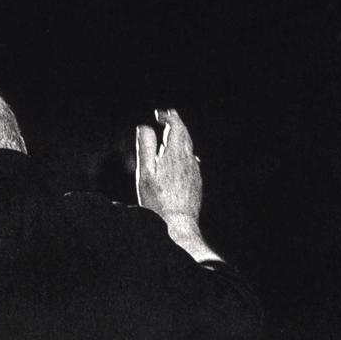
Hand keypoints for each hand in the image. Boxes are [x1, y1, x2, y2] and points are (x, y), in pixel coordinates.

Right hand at [135, 107, 202, 225]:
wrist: (178, 225)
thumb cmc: (158, 200)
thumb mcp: (145, 173)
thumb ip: (146, 147)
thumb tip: (144, 127)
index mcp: (175, 153)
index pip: (175, 125)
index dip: (168, 117)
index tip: (159, 114)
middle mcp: (188, 159)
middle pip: (184, 134)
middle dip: (175, 124)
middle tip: (166, 118)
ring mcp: (194, 171)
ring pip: (188, 149)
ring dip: (179, 139)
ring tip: (169, 137)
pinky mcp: (196, 183)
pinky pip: (190, 162)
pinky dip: (183, 155)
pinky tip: (179, 161)